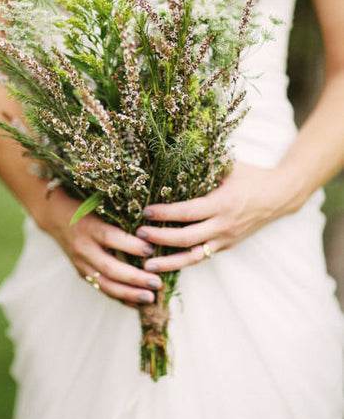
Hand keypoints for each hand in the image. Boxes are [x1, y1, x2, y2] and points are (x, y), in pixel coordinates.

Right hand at [33, 187, 162, 304]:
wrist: (56, 218)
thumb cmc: (88, 209)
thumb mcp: (101, 208)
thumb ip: (122, 219)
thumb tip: (153, 231)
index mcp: (89, 227)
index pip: (110, 237)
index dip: (130, 245)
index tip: (151, 250)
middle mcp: (83, 248)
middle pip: (109, 267)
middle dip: (134, 278)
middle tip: (156, 283)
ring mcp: (81, 263)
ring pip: (105, 283)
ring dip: (129, 293)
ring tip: (150, 298)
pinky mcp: (82, 273)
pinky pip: (102, 288)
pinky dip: (121, 297)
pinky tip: (138, 303)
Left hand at [136, 162, 292, 272]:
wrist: (280, 196)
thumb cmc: (251, 176)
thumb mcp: (229, 166)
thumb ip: (205, 164)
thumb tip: (175, 153)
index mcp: (223, 203)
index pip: (188, 212)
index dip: (165, 213)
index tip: (145, 211)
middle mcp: (224, 224)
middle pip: (186, 238)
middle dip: (160, 238)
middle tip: (138, 234)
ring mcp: (226, 239)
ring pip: (194, 257)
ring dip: (169, 262)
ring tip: (146, 265)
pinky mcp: (226, 246)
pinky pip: (202, 257)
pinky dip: (183, 261)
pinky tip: (165, 263)